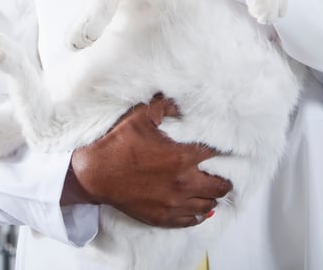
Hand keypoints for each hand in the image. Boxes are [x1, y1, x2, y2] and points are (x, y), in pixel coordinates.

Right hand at [61, 94, 231, 227]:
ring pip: (208, 205)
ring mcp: (174, 203)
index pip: (216, 153)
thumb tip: (179, 101)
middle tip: (224, 173)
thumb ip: (165, 107)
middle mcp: (183, 182)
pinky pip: (191, 220)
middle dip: (224, 178)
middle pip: (220, 185)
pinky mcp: (162, 217)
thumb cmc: (117, 146)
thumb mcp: (141, 117)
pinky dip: (198, 214)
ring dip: (212, 197)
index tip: (226, 147)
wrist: (95, 174)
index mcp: (182, 157)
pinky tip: (199, 208)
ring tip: (211, 189)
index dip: (223, 148)